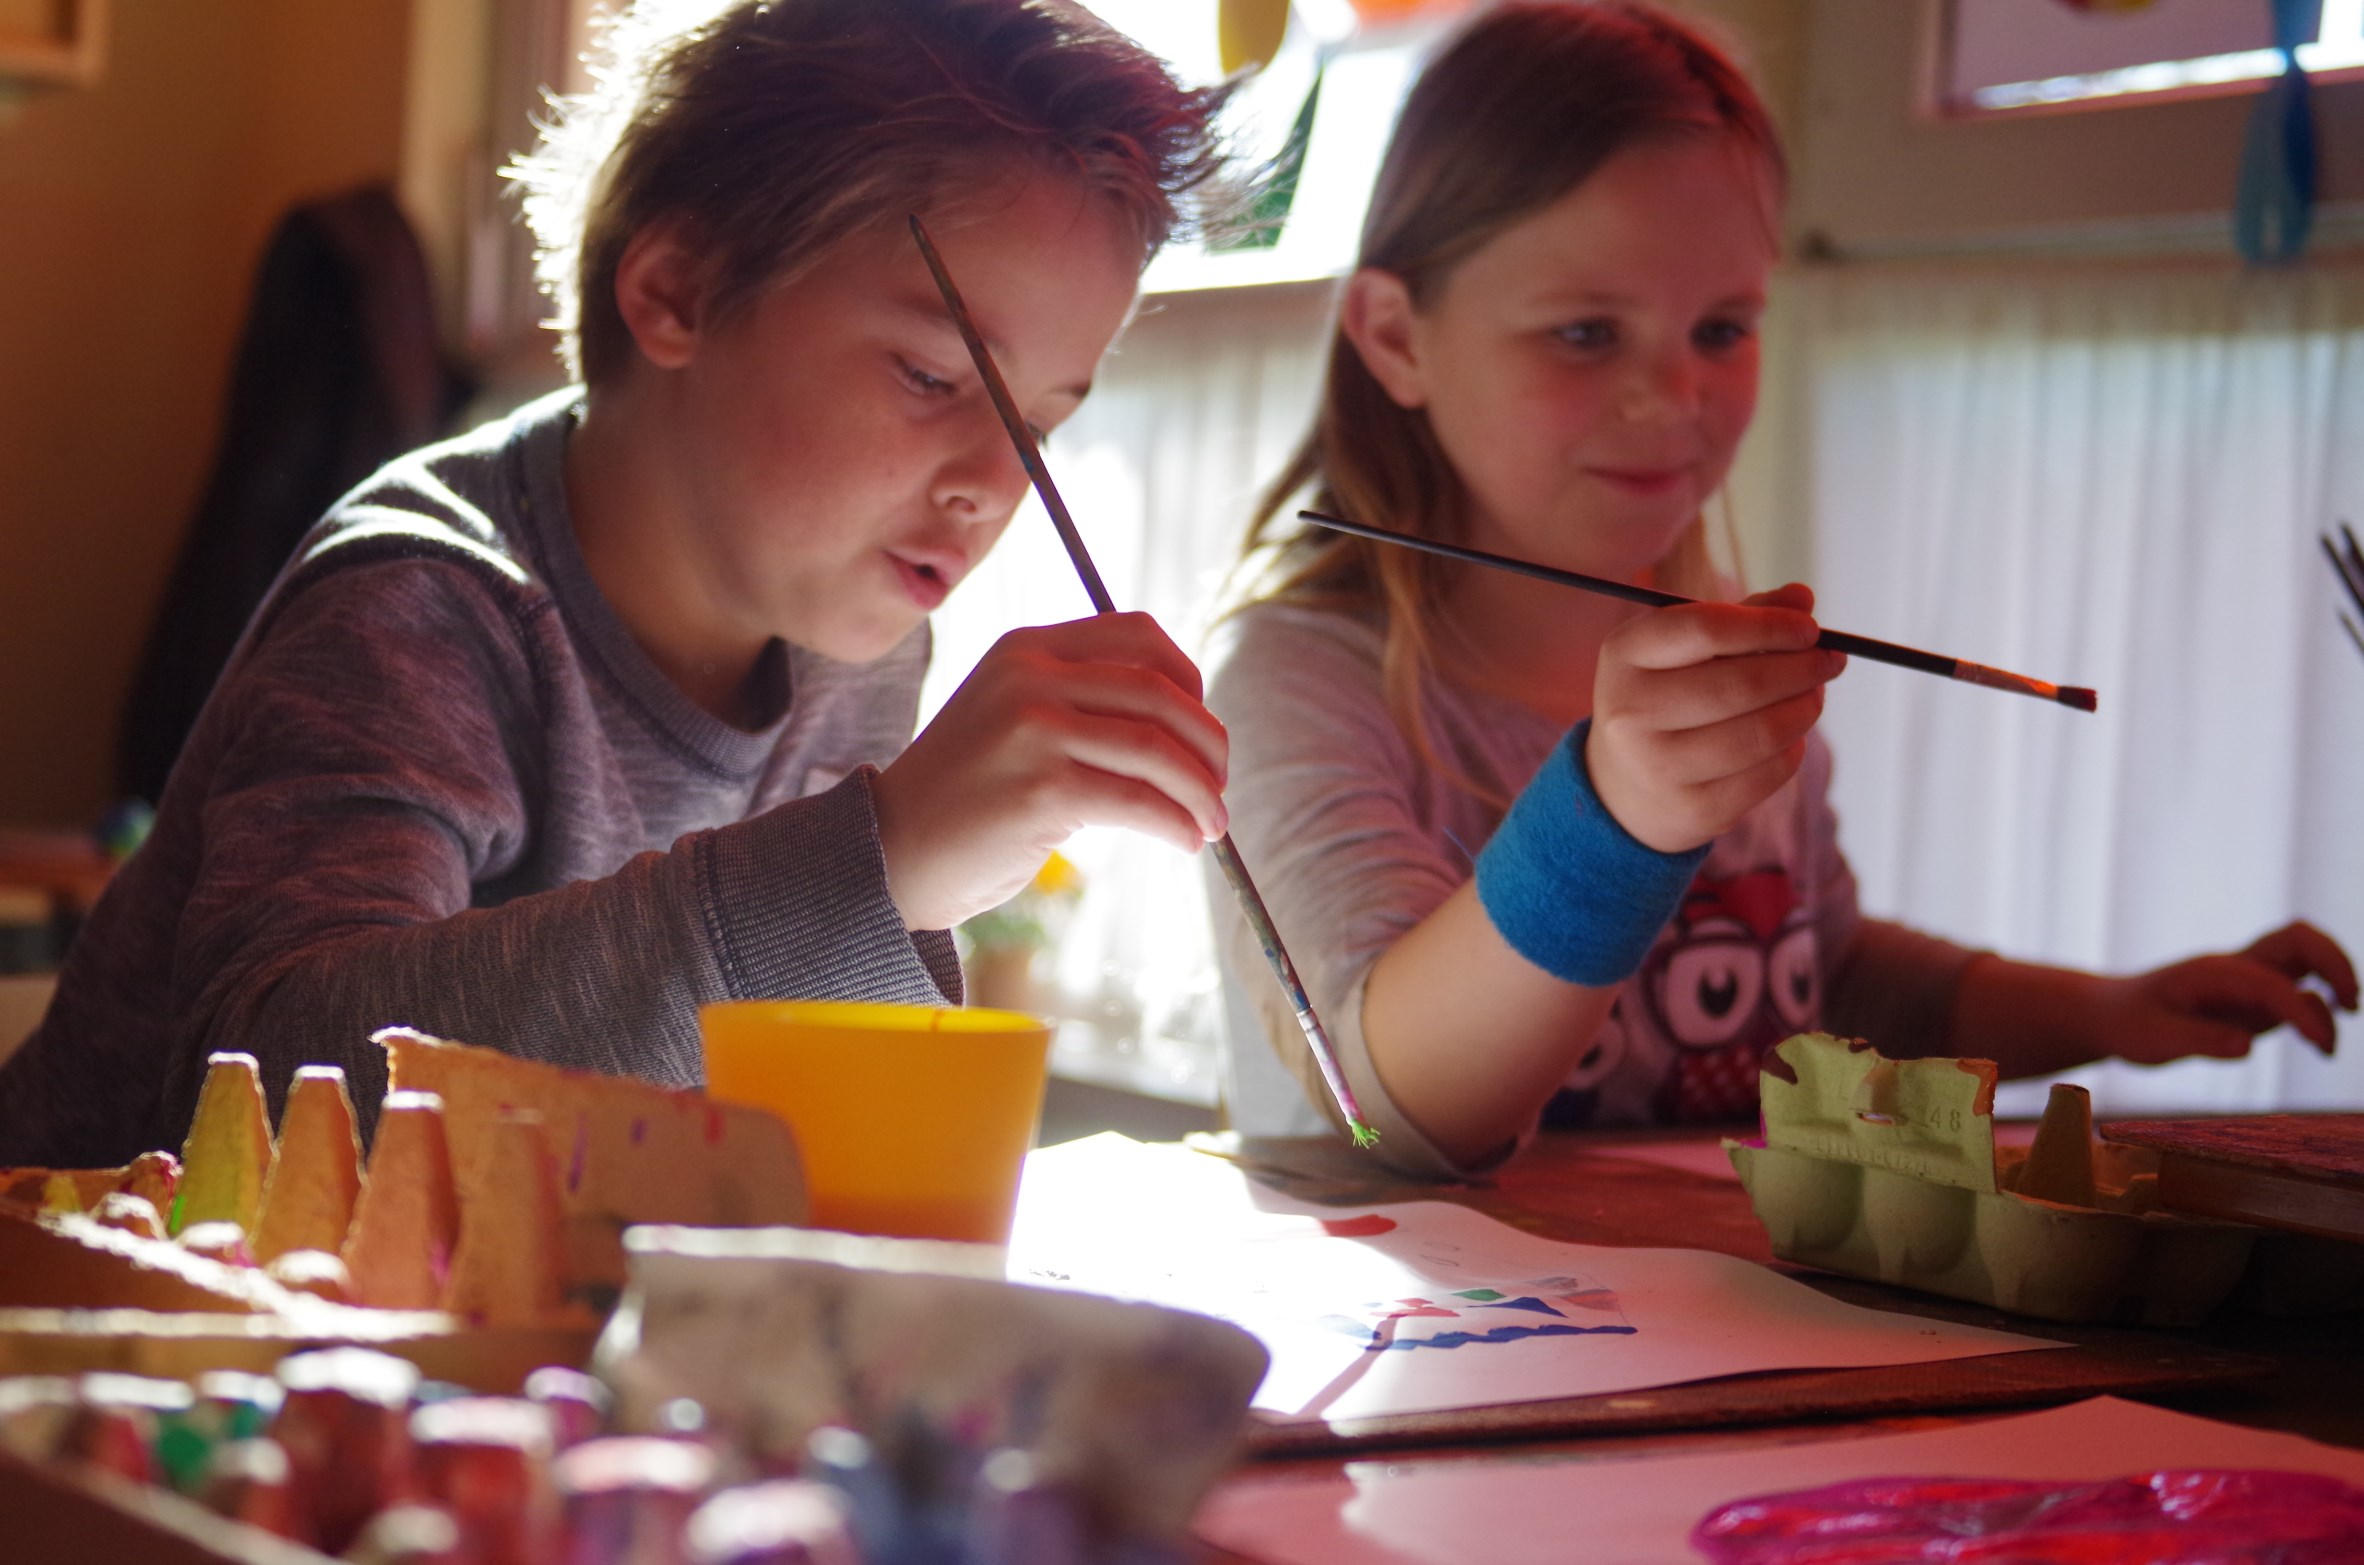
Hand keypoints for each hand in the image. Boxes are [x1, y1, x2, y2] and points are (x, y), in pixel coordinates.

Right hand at [872, 613, 1226, 930]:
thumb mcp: (1010, 717)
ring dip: (1200, 791)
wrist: (890, 850)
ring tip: (1212, 824)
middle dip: (1207, 742)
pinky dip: (1174, 823)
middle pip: (1159, 693)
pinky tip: (1183, 842)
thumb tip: (1184, 722)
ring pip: (1155, 749)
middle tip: (1219, 785)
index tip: (1201, 726)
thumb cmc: (965, 796)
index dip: (1188, 678)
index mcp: (1026, 648)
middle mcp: (1029, 677)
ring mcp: (1033, 729)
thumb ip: (1075, 700)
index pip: (1138, 634)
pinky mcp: (1041, 789)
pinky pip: (1138, 801)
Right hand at [1584, 583, 1847, 853]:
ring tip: (1813, 696)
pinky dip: (1792, 748)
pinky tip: (1788, 736)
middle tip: (1829, 662)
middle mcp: (1631, 711)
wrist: (1625, 789)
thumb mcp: (1683, 650)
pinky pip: (1769, 772)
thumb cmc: (1664, 700)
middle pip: (1744, 682)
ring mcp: (1659, 766)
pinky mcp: (1695, 808)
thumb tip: (1803, 599)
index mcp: (1626, 654)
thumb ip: (1742, 617)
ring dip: (1806, 708)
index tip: (1809, 628)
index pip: (1706, 628)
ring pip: (1764, 731)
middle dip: (1803, 668)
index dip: (1769, 625)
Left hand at [2092, 920, 2359, 1064]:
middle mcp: (2237, 968)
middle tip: (2350, 1006)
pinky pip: (2300, 987)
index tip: (2322, 1047)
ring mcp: (2250, 980)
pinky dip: (2320, 1005)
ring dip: (2335, 977)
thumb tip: (2246, 1046)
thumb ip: (2197, 1040)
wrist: (2110, 1014)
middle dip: (2335, 962)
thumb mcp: (2150, 1040)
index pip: (2272, 985)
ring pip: (2305, 954)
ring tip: (2342, 1024)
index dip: (2304, 1013)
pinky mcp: (2256, 1000)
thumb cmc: (2128, 1024)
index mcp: (2213, 972)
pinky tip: (2319, 1041)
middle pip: (2299, 938)